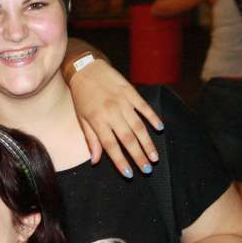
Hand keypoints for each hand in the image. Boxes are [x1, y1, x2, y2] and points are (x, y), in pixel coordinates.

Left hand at [69, 60, 162, 177]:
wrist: (86, 68)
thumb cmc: (82, 96)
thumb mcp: (82, 118)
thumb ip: (91, 139)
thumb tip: (95, 161)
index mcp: (97, 120)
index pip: (110, 146)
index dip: (120, 161)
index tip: (129, 174)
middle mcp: (111, 112)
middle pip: (127, 139)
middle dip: (138, 156)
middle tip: (147, 169)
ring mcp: (122, 101)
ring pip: (138, 126)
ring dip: (147, 143)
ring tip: (155, 157)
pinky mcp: (131, 91)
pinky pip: (144, 107)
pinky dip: (152, 117)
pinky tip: (159, 129)